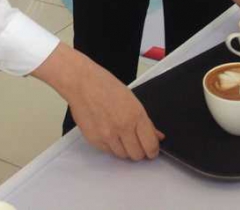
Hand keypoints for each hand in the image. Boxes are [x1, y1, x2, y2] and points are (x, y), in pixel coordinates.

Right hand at [32, 44, 163, 160]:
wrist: (82, 83)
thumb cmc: (105, 86)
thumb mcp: (132, 100)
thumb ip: (146, 121)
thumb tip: (157, 136)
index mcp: (136, 115)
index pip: (150, 146)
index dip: (153, 150)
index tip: (152, 150)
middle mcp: (123, 127)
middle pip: (137, 155)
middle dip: (140, 151)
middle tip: (137, 143)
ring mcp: (107, 135)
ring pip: (122, 156)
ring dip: (125, 149)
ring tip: (121, 135)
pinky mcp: (95, 139)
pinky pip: (108, 152)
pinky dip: (111, 146)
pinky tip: (110, 133)